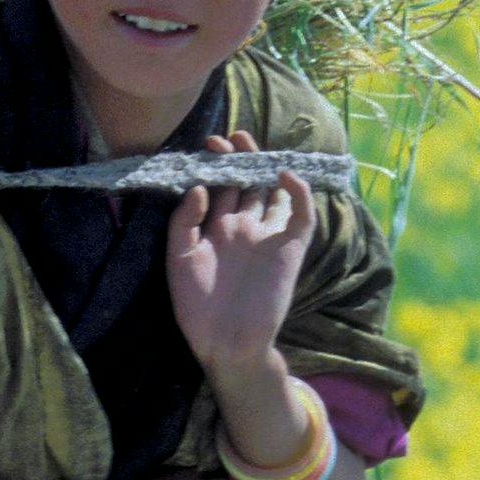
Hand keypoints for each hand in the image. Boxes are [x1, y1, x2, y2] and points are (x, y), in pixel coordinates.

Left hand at [165, 129, 313, 372]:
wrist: (226, 343)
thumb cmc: (197, 306)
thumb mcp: (179, 259)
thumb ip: (185, 222)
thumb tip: (198, 187)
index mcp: (217, 229)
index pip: (220, 187)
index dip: (216, 165)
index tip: (207, 145)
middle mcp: (244, 228)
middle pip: (246, 183)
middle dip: (239, 158)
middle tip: (229, 136)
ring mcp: (268, 236)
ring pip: (272, 192)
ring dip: (266, 167)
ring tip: (249, 144)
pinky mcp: (290, 248)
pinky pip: (301, 216)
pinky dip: (298, 193)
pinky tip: (283, 176)